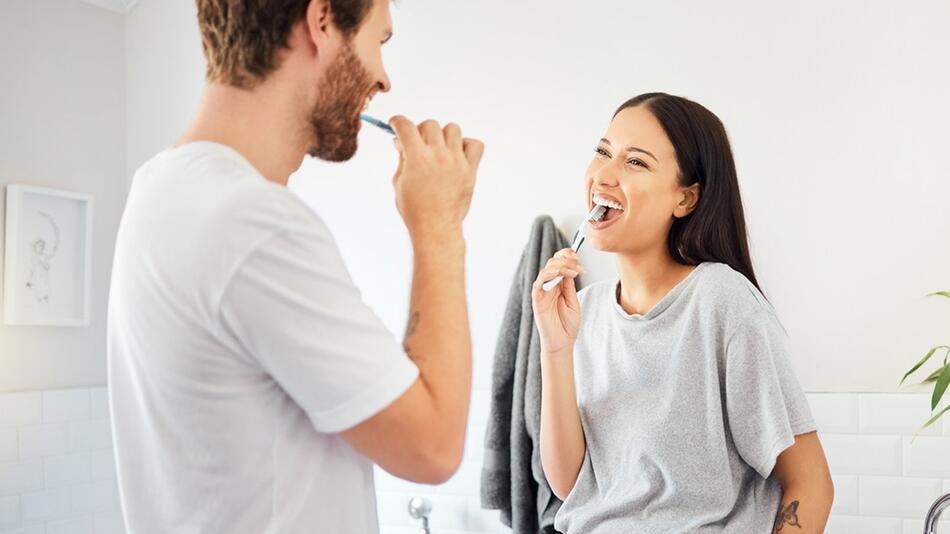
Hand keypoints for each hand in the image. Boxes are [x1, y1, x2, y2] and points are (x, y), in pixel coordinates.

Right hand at [390, 116, 483, 240]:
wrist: (436, 228)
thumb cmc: (414, 209)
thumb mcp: (399, 182)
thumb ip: (401, 158)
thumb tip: (401, 141)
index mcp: (417, 158)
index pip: (405, 126)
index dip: (397, 122)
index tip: (396, 125)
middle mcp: (438, 156)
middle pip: (430, 124)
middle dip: (420, 131)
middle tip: (417, 145)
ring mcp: (457, 162)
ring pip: (452, 129)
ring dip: (443, 136)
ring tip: (438, 150)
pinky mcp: (470, 170)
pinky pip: (475, 145)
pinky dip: (466, 146)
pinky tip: (457, 156)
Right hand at [532, 248, 584, 354]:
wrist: (561, 342)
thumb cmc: (567, 325)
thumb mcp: (573, 301)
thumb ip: (569, 286)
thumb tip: (571, 268)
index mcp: (558, 284)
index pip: (559, 263)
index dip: (567, 256)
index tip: (578, 256)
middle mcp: (549, 285)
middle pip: (553, 262)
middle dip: (566, 258)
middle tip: (578, 263)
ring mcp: (542, 291)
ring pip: (547, 269)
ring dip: (561, 265)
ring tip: (574, 270)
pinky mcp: (537, 298)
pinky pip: (539, 281)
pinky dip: (550, 274)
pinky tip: (562, 275)